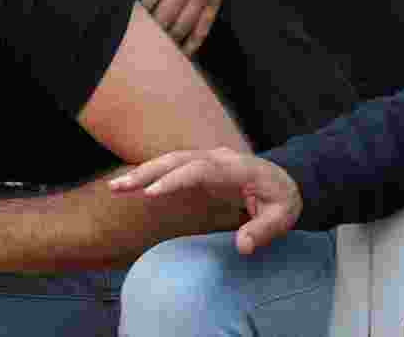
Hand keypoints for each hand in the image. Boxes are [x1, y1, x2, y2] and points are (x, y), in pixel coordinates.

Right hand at [108, 147, 302, 253]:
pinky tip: (131, 184)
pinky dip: (150, 173)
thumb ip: (263, 230)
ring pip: (169, 160)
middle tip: (120, 188)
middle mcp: (217, 157)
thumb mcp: (282, 217)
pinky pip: (172, 166)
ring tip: (116, 187)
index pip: (200, 169)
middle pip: (176, 159)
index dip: (174, 180)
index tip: (151, 193)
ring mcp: (207, 158)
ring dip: (142, 171)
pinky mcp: (199, 164)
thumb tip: (242, 246)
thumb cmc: (283, 199)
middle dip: (146, 172)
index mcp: (236, 168)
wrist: (287, 179)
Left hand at [125, 0, 259, 53]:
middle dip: (148, 35)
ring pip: (183, 26)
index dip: (135, 19)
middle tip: (132, 48)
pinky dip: (193, 41)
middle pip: (163, 20)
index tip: (121, 28)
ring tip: (152, 54)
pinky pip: (204, 24)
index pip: (146, 4)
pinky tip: (182, 54)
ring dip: (168, 42)